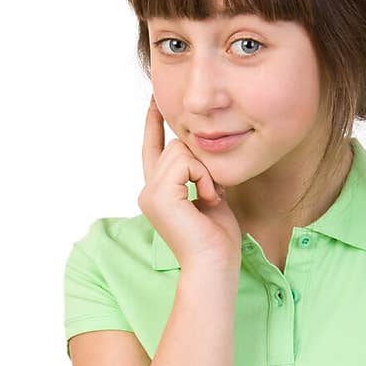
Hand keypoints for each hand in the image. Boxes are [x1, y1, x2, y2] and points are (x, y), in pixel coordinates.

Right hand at [138, 95, 242, 275]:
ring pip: (180, 149)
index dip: (153, 124)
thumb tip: (201, 150)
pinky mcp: (158, 195)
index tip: (154, 101)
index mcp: (159, 192)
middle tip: (211, 193)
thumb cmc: (217, 239)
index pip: (152, 149)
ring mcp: (150, 193)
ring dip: (204, 172)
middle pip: (175, 144)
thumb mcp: (209, 195)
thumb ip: (199, 174)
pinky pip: (185, 162)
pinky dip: (203, 178)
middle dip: (200, 163)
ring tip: (209, 198)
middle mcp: (148, 191)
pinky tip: (206, 199)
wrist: (214, 265)